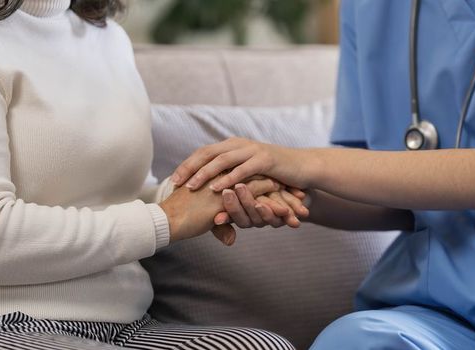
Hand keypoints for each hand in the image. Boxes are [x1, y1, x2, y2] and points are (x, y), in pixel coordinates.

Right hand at [160, 176, 301, 244]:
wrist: (169, 219)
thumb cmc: (183, 219)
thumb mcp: (208, 220)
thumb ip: (223, 225)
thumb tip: (232, 238)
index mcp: (227, 181)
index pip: (256, 182)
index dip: (274, 191)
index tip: (291, 198)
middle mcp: (231, 180)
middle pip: (266, 183)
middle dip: (286, 193)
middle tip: (305, 200)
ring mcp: (231, 186)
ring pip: (267, 191)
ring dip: (286, 201)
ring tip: (303, 209)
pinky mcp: (231, 196)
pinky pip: (259, 200)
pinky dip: (276, 208)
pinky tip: (290, 215)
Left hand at [169, 137, 315, 192]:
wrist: (302, 167)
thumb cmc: (274, 173)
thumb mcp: (248, 171)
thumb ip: (230, 174)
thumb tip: (208, 185)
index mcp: (233, 145)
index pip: (204, 152)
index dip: (187, 164)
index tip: (173, 179)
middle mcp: (240, 144)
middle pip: (208, 153)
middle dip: (189, 167)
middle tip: (175, 182)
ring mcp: (252, 150)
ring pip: (222, 160)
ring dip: (205, 173)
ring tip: (192, 186)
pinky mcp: (265, 160)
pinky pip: (242, 169)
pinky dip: (228, 179)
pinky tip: (216, 189)